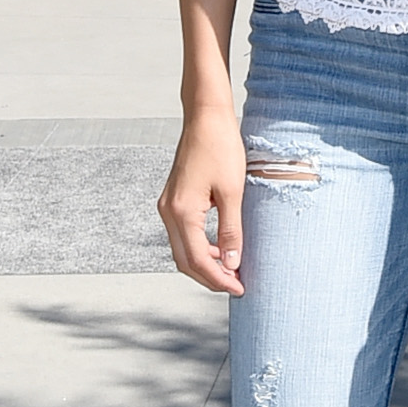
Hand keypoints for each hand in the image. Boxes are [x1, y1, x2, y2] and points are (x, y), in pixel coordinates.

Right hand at [159, 108, 247, 296]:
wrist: (205, 117)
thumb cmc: (220, 148)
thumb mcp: (232, 192)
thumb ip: (231, 230)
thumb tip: (232, 264)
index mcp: (182, 212)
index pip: (198, 260)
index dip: (219, 279)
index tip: (240, 288)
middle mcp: (168, 212)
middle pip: (184, 261)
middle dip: (209, 278)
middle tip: (236, 285)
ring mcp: (168, 206)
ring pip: (182, 250)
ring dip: (204, 264)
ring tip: (231, 270)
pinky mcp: (173, 200)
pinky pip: (183, 234)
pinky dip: (199, 247)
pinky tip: (220, 248)